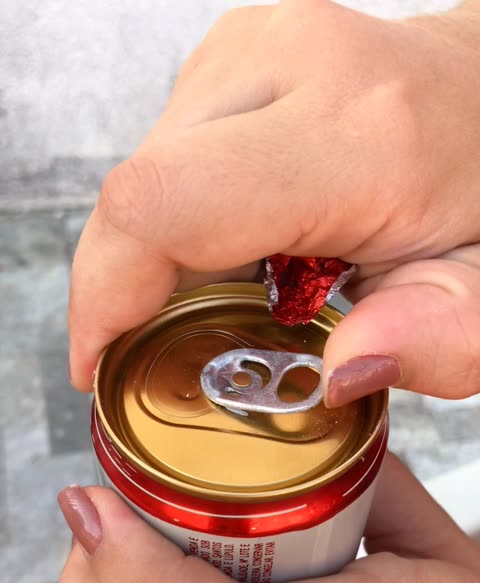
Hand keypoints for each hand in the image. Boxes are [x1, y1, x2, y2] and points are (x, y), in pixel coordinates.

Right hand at [69, 0, 479, 405]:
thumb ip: (438, 340)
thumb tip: (339, 372)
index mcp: (358, 135)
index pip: (163, 206)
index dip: (103, 296)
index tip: (101, 365)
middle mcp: (291, 66)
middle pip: (135, 196)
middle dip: (127, 290)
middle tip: (170, 350)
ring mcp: (253, 49)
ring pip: (143, 178)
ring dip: (157, 257)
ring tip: (223, 295)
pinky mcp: (232, 57)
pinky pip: (165, 158)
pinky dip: (176, 222)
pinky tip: (231, 248)